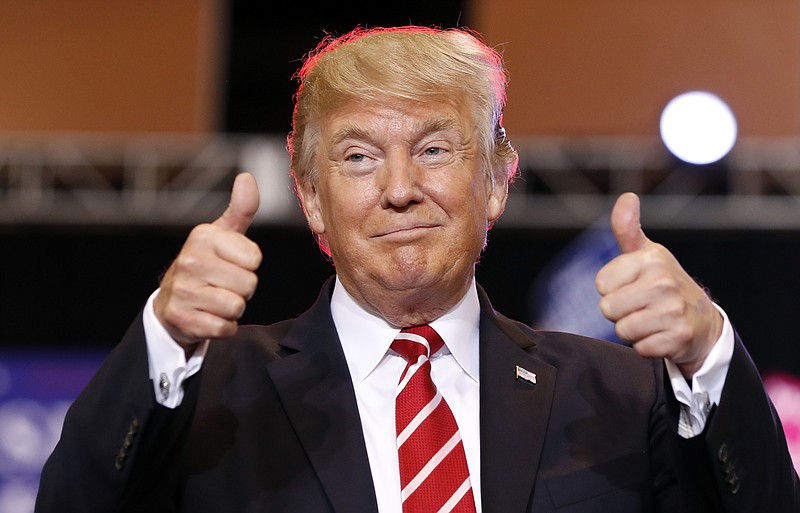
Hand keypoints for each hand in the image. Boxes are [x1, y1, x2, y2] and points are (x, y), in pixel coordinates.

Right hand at [154, 173, 262, 348]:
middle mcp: (189, 261)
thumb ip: (241, 209)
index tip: (231, 263)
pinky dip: (223, 326)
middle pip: (248, 284)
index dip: (248, 265)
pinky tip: (208, 315)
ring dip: (233, 308)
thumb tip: (248, 177)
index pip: (254, 259)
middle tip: (223, 284)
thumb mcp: (223, 234)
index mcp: (203, 237)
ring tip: (215, 298)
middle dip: (242, 289)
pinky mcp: (182, 319)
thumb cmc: (207, 263)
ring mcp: (183, 291)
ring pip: (237, 307)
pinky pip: (224, 328)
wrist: (172, 301)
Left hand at [595, 193, 722, 377]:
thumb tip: (627, 197)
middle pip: (608, 309)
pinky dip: (647, 346)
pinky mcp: (679, 337)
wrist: (702, 321)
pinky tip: (661, 334)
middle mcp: (664, 282)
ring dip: (632, 330)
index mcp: (651, 259)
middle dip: (620, 312)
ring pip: (622, 330)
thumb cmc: (663, 283)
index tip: (631, 286)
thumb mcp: (646, 254)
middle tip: (641, 306)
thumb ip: (627, 229)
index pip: (601, 284)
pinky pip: (640, 348)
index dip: (611, 289)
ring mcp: (673, 311)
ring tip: (651, 320)